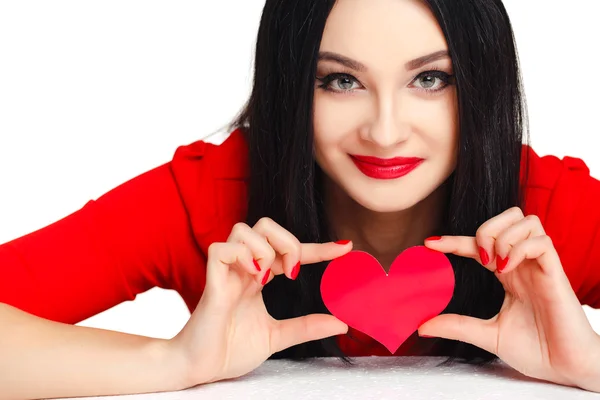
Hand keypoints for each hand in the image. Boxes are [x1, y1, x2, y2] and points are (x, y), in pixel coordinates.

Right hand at [168, 217, 351, 386]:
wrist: (202, 369)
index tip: (345, 248)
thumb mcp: (278, 336)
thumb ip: (306, 326)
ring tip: (269, 277)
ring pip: (243, 229)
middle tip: (293, 272)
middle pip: (264, 225)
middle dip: (287, 240)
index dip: (318, 248)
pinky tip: (254, 278)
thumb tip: (341, 323)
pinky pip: (221, 249)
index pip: (289, 251)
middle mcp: (243, 269)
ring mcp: (226, 273)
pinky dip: (242, 256)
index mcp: (258, 278)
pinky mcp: (212, 283)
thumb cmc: (230, 349)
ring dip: (265, 248)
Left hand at [421, 207, 599, 390]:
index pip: (480, 243)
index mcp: (509, 273)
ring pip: (526, 220)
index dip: (455, 239)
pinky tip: (508, 268)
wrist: (566, 369)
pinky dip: (520, 248)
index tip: (430, 244)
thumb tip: (422, 325)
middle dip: (486, 228)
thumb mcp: (487, 334)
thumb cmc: (537, 350)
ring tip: (496, 263)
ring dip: (503, 236)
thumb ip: (457, 325)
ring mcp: (541, 266)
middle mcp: (524, 264)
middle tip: (479, 256)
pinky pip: (541, 241)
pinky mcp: (556, 274)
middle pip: (509, 216)